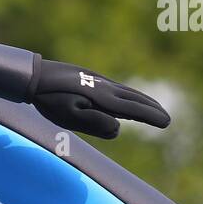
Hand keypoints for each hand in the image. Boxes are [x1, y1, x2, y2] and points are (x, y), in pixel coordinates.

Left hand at [30, 60, 169, 138]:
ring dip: (141, 101)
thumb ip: (94, 123)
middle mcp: (104, 87)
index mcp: (101, 98)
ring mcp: (98, 81)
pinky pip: (116, 89)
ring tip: (153, 108)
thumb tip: (118, 127)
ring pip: (126, 92)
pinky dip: (128, 95)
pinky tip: (125, 100)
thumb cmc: (49, 100)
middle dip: (151, 108)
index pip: (132, 109)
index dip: (150, 116)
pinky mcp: (90, 79)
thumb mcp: (68, 116)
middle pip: (134, 99)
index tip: (167, 122)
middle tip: (166, 119)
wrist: (36, 76)